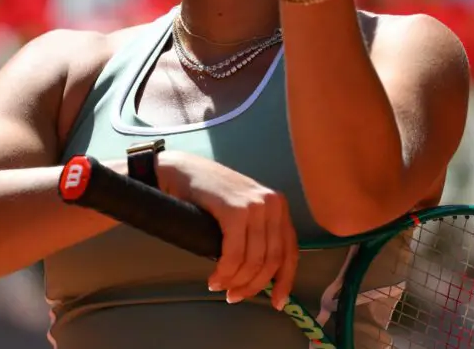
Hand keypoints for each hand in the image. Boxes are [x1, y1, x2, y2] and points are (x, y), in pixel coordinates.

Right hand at [159, 151, 298, 309]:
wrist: (183, 170)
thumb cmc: (210, 194)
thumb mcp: (244, 211)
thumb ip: (258, 235)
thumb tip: (265, 277)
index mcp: (279, 206)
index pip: (290, 251)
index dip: (285, 281)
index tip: (277, 302)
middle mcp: (273, 204)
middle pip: (271, 260)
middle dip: (254, 286)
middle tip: (234, 297)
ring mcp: (255, 206)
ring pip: (254, 261)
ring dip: (237, 282)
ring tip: (221, 287)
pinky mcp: (234, 210)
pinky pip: (234, 254)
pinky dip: (225, 272)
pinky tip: (215, 279)